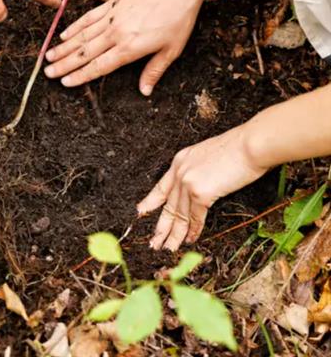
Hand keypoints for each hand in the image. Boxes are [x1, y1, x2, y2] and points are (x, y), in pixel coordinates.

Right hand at [43, 0, 202, 93]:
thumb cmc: (178, 19)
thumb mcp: (171, 50)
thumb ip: (154, 71)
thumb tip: (145, 91)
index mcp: (129, 49)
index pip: (99, 67)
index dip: (80, 76)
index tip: (65, 83)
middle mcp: (116, 34)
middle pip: (85, 53)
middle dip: (64, 65)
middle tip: (48, 73)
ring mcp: (112, 18)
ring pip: (82, 36)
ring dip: (64, 47)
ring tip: (48, 56)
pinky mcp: (113, 5)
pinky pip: (89, 17)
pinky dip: (75, 26)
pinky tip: (64, 34)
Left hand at [136, 126, 267, 250]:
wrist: (252, 144)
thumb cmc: (239, 148)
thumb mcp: (208, 156)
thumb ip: (198, 171)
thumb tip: (201, 187)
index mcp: (180, 161)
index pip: (161, 187)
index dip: (150, 202)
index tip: (140, 212)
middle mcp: (179, 172)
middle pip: (168, 205)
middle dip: (160, 227)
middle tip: (153, 243)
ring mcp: (188, 182)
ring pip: (180, 215)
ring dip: (175, 235)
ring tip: (169, 249)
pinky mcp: (201, 193)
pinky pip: (195, 217)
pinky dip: (193, 231)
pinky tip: (190, 240)